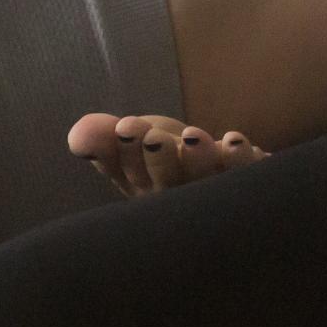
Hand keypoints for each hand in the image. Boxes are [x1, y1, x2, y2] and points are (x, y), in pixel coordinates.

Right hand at [69, 111, 269, 197]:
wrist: (218, 170)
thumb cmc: (166, 158)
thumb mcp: (129, 143)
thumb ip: (102, 138)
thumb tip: (78, 137)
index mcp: (142, 191)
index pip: (130, 176)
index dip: (127, 155)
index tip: (125, 127)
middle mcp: (176, 199)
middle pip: (166, 186)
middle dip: (159, 161)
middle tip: (153, 137)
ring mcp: (213, 195)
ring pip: (205, 184)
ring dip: (198, 160)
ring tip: (193, 136)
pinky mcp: (248, 186)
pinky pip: (246, 178)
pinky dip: (241, 161)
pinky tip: (232, 141)